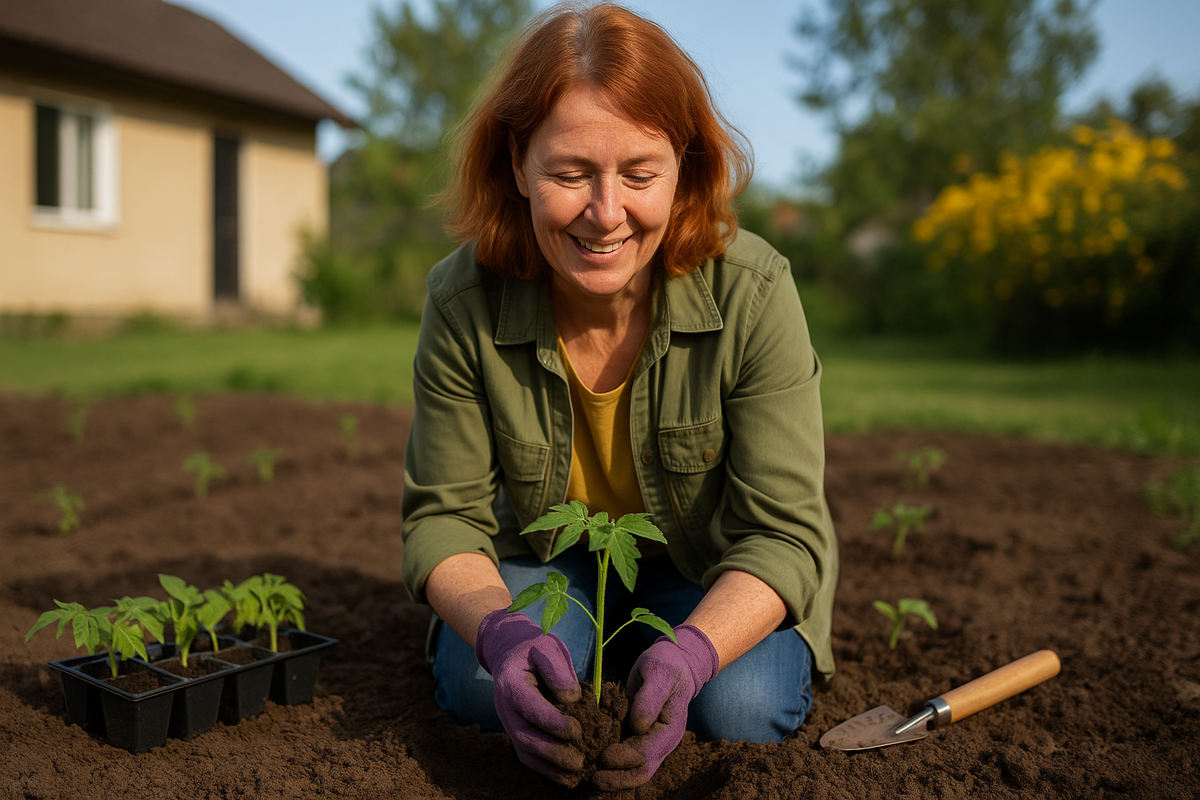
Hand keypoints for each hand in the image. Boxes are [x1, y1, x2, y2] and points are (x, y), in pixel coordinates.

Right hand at [474, 609, 583, 784]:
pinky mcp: (517, 733)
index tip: (576, 730)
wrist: (511, 653)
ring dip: (550, 767)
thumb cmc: (534, 650)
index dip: (552, 722)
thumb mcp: (547, 648)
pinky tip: (567, 776)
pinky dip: (546, 770)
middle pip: (525, 736)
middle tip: (580, 760)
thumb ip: (557, 672)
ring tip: (576, 773)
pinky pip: (527, 756)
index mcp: (511, 683)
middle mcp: (505, 707)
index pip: (530, 707)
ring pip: (525, 752)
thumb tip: (571, 699)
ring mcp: (508, 723)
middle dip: (553, 752)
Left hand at [593, 624, 718, 789]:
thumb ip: (649, 699)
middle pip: (641, 772)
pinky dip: (615, 769)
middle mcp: (664, 743)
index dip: (623, 758)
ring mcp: (654, 744)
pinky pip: (630, 763)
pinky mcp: (643, 741)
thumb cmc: (665, 666)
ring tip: (592, 778)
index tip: (602, 756)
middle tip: (592, 778)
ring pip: (636, 772)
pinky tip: (597, 768)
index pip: (646, 754)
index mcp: (670, 729)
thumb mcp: (658, 674)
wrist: (674, 664)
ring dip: (615, 779)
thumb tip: (638, 726)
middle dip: (617, 778)